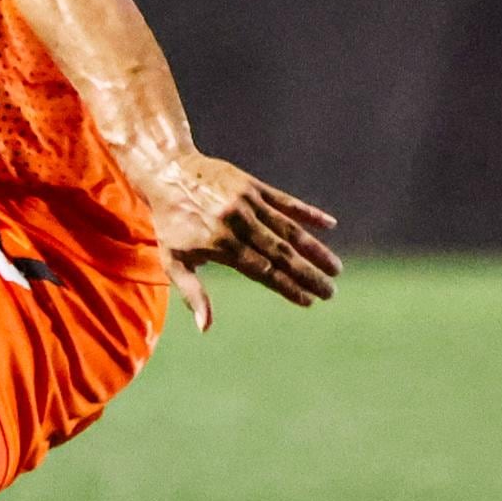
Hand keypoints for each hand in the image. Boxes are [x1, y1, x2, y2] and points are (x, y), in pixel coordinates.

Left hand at [147, 155, 339, 328]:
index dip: (287, 287)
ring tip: (335, 268)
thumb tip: (205, 328)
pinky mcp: (253, 186)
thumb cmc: (170, 224)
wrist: (166, 172)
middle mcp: (238, 223)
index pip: (263, 271)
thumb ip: (193, 294)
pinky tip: (330, 224)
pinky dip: (308, 213)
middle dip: (308, 274)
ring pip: (289, 229)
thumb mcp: (173, 261)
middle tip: (331, 291)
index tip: (308, 301)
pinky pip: (285, 201)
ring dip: (314, 249)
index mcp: (221, 244)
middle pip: (281, 253)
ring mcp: (248, 202)